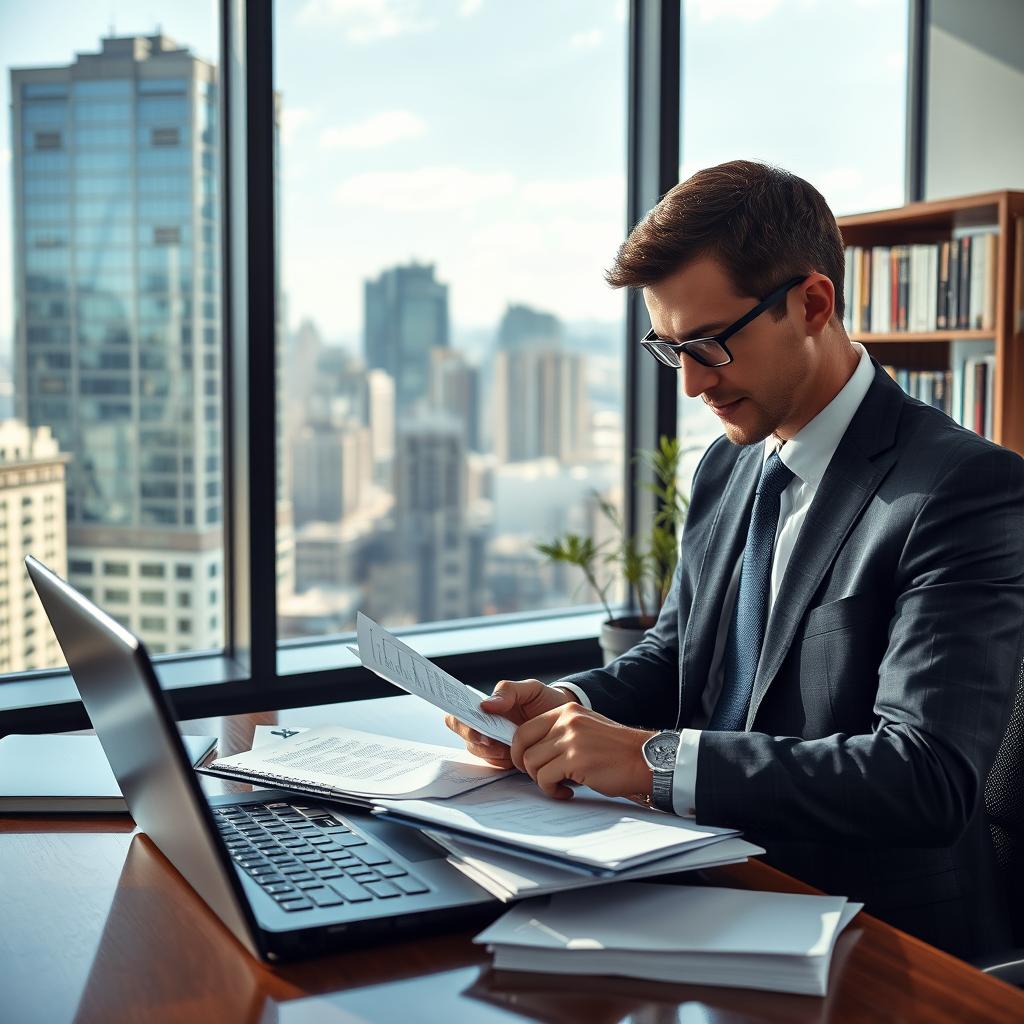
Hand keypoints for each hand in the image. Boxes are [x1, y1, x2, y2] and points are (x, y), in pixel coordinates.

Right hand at [444, 678, 575, 768]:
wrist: (567, 720)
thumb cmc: (546, 700)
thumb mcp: (530, 688)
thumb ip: (508, 691)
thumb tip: (485, 705)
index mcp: (486, 708)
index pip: (459, 713)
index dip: (458, 719)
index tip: (473, 723)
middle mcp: (485, 726)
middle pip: (465, 735)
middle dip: (475, 738)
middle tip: (491, 739)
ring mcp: (494, 743)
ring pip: (478, 752)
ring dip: (490, 751)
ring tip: (509, 747)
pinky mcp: (505, 758)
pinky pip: (494, 763)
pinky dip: (501, 761)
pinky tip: (514, 756)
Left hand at [510, 703, 654, 800]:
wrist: (644, 759)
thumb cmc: (616, 750)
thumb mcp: (586, 728)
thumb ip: (560, 732)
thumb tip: (532, 750)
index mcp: (567, 711)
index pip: (525, 728)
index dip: (520, 749)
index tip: (527, 763)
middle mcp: (567, 721)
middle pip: (522, 744)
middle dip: (523, 765)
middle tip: (537, 776)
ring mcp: (571, 739)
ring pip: (531, 763)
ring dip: (541, 780)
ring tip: (558, 785)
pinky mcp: (576, 760)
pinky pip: (545, 778)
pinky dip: (552, 790)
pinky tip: (567, 792)